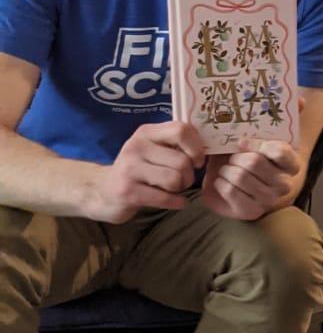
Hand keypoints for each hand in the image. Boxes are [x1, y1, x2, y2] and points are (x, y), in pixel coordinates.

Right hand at [87, 120, 205, 222]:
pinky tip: (176, 202)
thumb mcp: (153, 150)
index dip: (197, 148)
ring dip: (181, 189)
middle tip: (182, 181)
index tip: (197, 161)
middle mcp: (136, 146)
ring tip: (173, 190)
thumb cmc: (139, 170)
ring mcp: (130, 168)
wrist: (104, 192)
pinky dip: (177, 203)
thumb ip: (176, 144)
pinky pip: (165, 198)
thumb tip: (208, 146)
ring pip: (175, 179)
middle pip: (183, 161)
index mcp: (146, 132)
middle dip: (190, 176)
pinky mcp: (127, 191)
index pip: (182, 130)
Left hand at [200, 138, 301, 220]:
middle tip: (232, 159)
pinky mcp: (252, 211)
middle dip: (236, 157)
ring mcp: (269, 200)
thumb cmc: (248, 160)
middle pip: (254, 162)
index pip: (279, 152)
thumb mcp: (255, 144)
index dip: (256, 144)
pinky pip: (230, 190)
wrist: (241, 185)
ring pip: (240, 176)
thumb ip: (253, 135)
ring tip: (227, 170)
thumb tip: (236, 134)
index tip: (241, 142)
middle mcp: (284, 185)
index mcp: (292, 164)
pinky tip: (223, 182)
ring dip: (226, 170)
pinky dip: (220, 183)